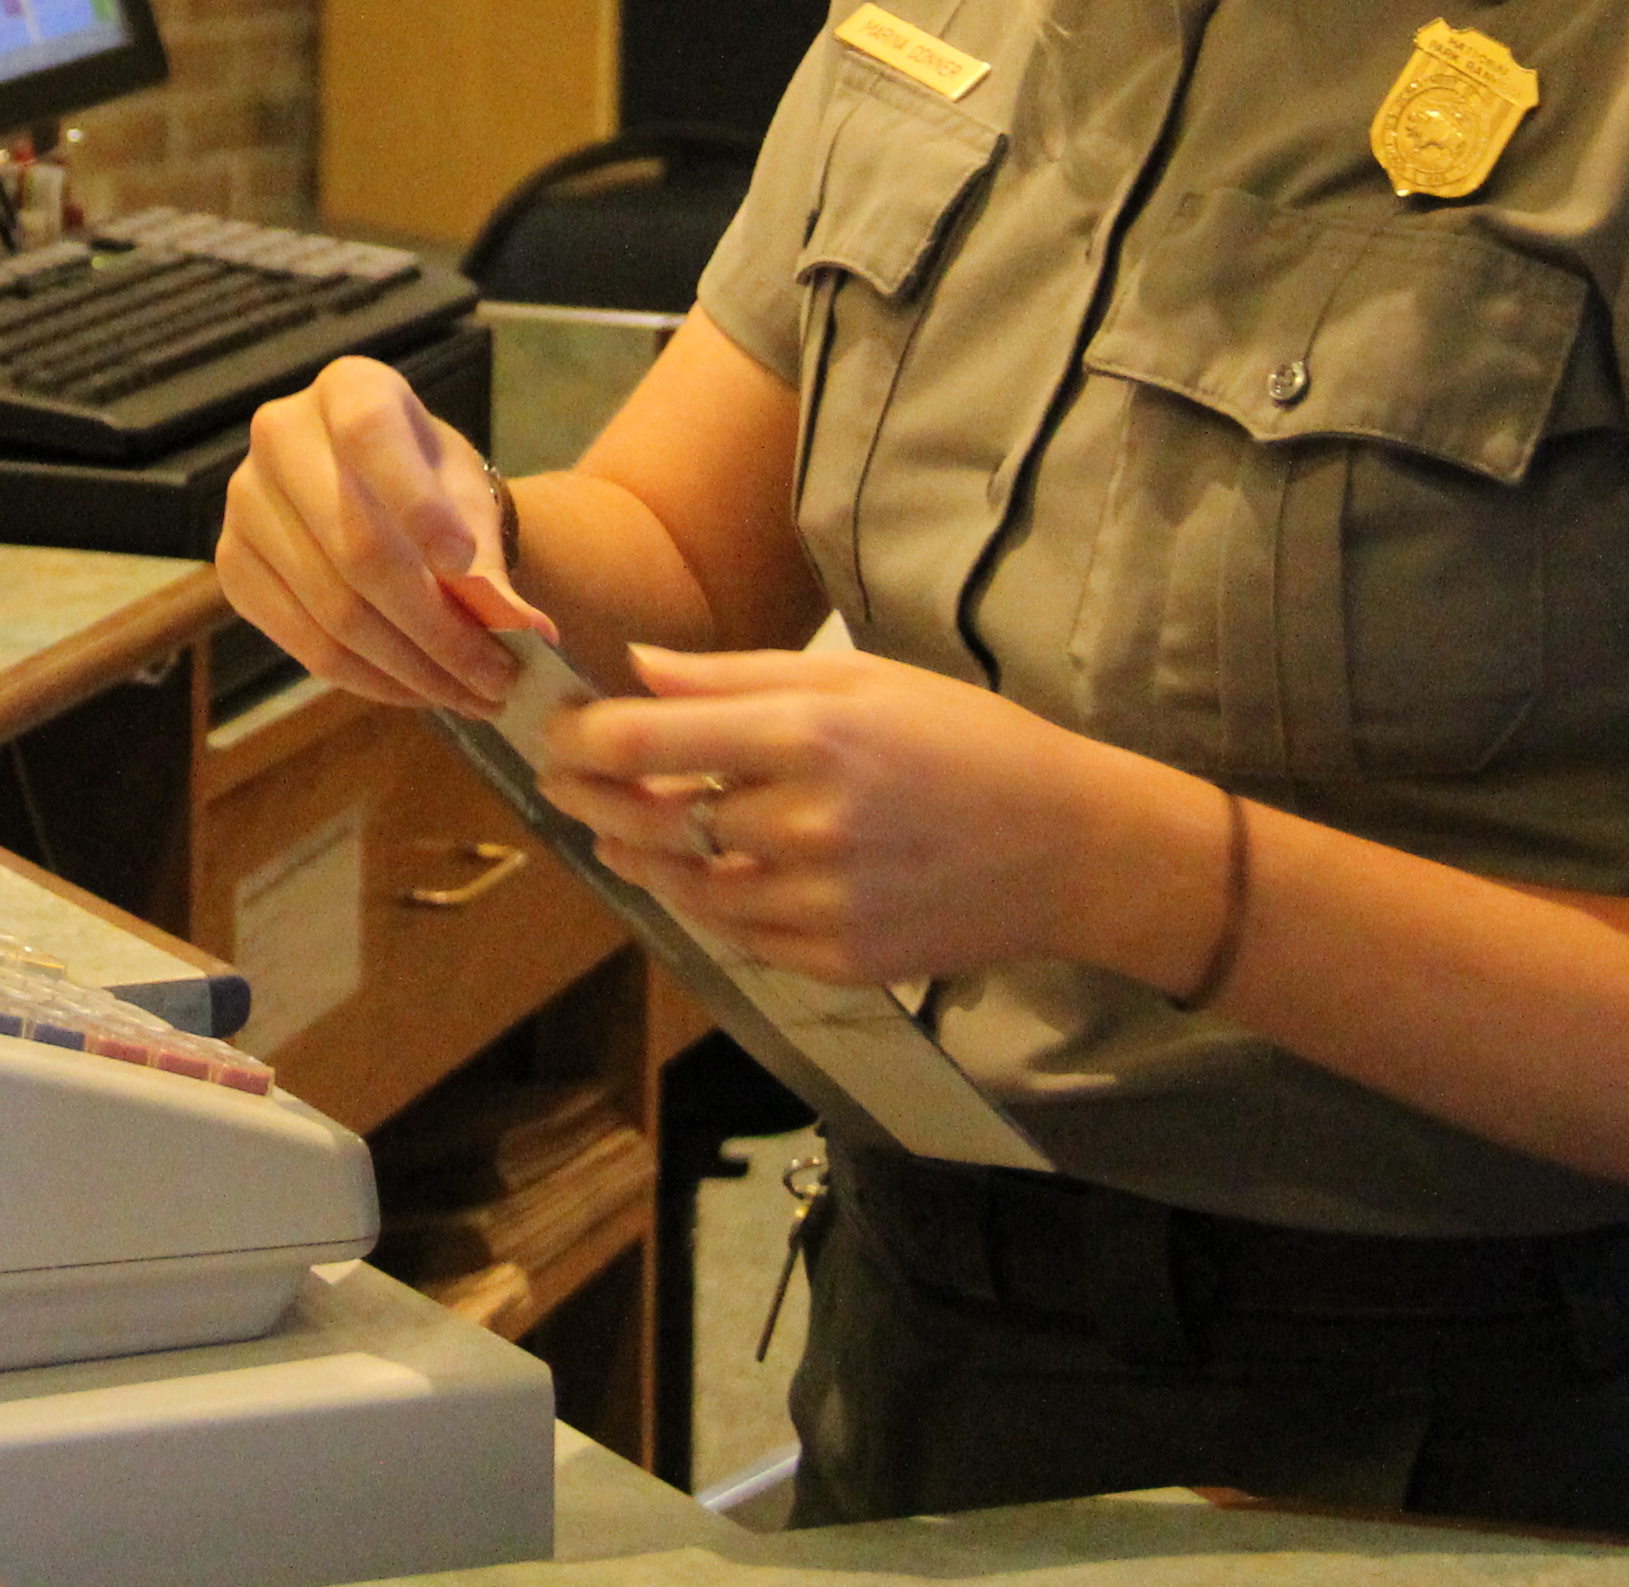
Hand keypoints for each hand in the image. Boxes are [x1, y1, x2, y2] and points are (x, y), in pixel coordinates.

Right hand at [216, 355, 548, 713]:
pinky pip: (305, 644)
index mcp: (348, 388)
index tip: (465, 565)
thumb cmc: (434, 486)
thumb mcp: (469, 499)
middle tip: (498, 677)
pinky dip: (372, 680)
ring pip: (333, 609)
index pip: (371, 436)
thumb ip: (490, 556)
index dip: (417, 503)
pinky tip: (419, 691)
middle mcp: (279, 434)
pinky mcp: (234, 567)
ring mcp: (245, 503)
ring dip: (413, 669)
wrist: (383, 500)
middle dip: (436, 629)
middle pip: (355, 547)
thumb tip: (526, 630)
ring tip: (475, 696)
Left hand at [535, 641, 1220, 990]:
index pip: (645, 741)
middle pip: (650, 819)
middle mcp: (807, 823)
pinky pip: (739, 935)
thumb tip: (637, 667)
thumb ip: (737, 676)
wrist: (1068, 848)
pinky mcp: (839, 960)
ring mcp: (822, 902)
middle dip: (590, 798)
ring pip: (685, 887)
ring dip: (637, 859)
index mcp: (809, 736)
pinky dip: (706, 904)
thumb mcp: (858, 680)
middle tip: (566, 782)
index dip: (580, 737)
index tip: (559, 730)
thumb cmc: (965, 743)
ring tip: (615, 833)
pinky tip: (695, 875)